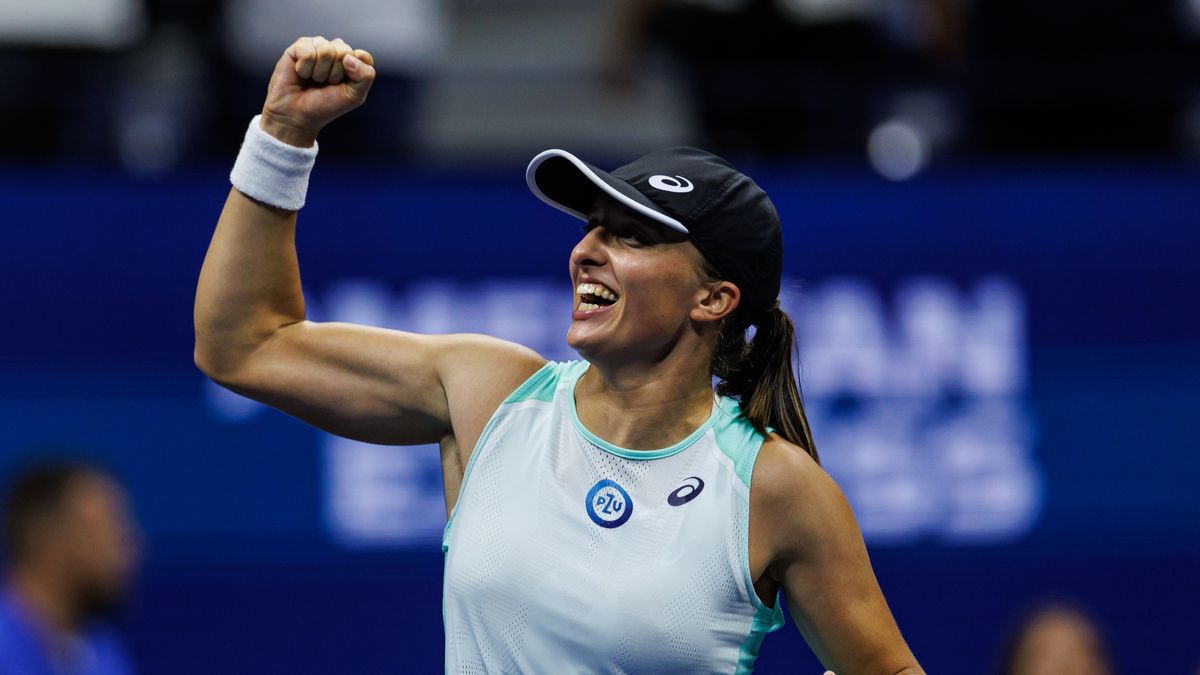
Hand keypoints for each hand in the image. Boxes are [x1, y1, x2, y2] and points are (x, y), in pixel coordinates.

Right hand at [260, 36, 376, 146]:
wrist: (297, 115)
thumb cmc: (326, 105)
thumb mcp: (354, 96)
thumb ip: (365, 76)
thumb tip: (349, 57)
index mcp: (352, 61)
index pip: (363, 56)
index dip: (354, 73)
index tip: (343, 86)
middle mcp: (335, 50)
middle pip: (344, 52)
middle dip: (335, 74)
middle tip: (325, 84)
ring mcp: (317, 46)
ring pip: (326, 51)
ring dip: (319, 72)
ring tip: (313, 80)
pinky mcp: (299, 47)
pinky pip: (308, 53)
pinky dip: (305, 69)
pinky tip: (301, 74)